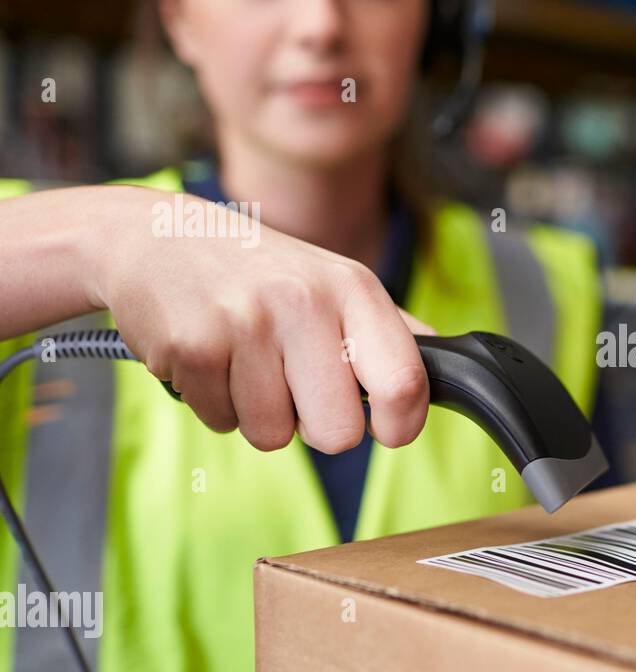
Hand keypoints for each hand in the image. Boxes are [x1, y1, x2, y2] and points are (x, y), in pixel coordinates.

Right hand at [91, 189, 436, 453]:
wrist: (153, 235)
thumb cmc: (259, 270)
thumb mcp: (333, 280)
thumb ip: (390, 329)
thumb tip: (446, 365)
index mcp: (353, 289)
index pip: (405, 383)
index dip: (402, 425)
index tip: (387, 427)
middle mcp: (304, 302)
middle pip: (338, 435)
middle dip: (317, 425)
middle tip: (295, 384)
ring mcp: (246, 324)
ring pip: (273, 436)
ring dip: (259, 412)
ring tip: (245, 360)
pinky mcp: (193, 347)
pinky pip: (222, 424)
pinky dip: (216, 403)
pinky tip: (211, 357)